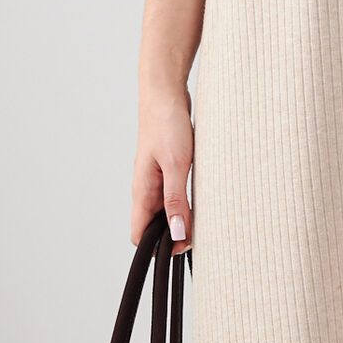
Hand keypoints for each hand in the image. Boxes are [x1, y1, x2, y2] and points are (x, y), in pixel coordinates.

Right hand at [133, 85, 193, 249]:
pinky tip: (201, 203)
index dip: (156, 248)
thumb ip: (176, 200)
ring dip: (182, 220)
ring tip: (203, 223)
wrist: (165, 93)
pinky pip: (174, 196)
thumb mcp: (176, 165)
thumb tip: (176, 232)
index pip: (139, 234)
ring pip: (165, 212)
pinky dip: (186, 204)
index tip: (181, 248)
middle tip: (199, 238)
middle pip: (153, 227)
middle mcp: (146, 189)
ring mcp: (156, 179)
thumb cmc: (166, 124)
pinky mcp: (168, 169)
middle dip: (173, 237)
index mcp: (142, 191)